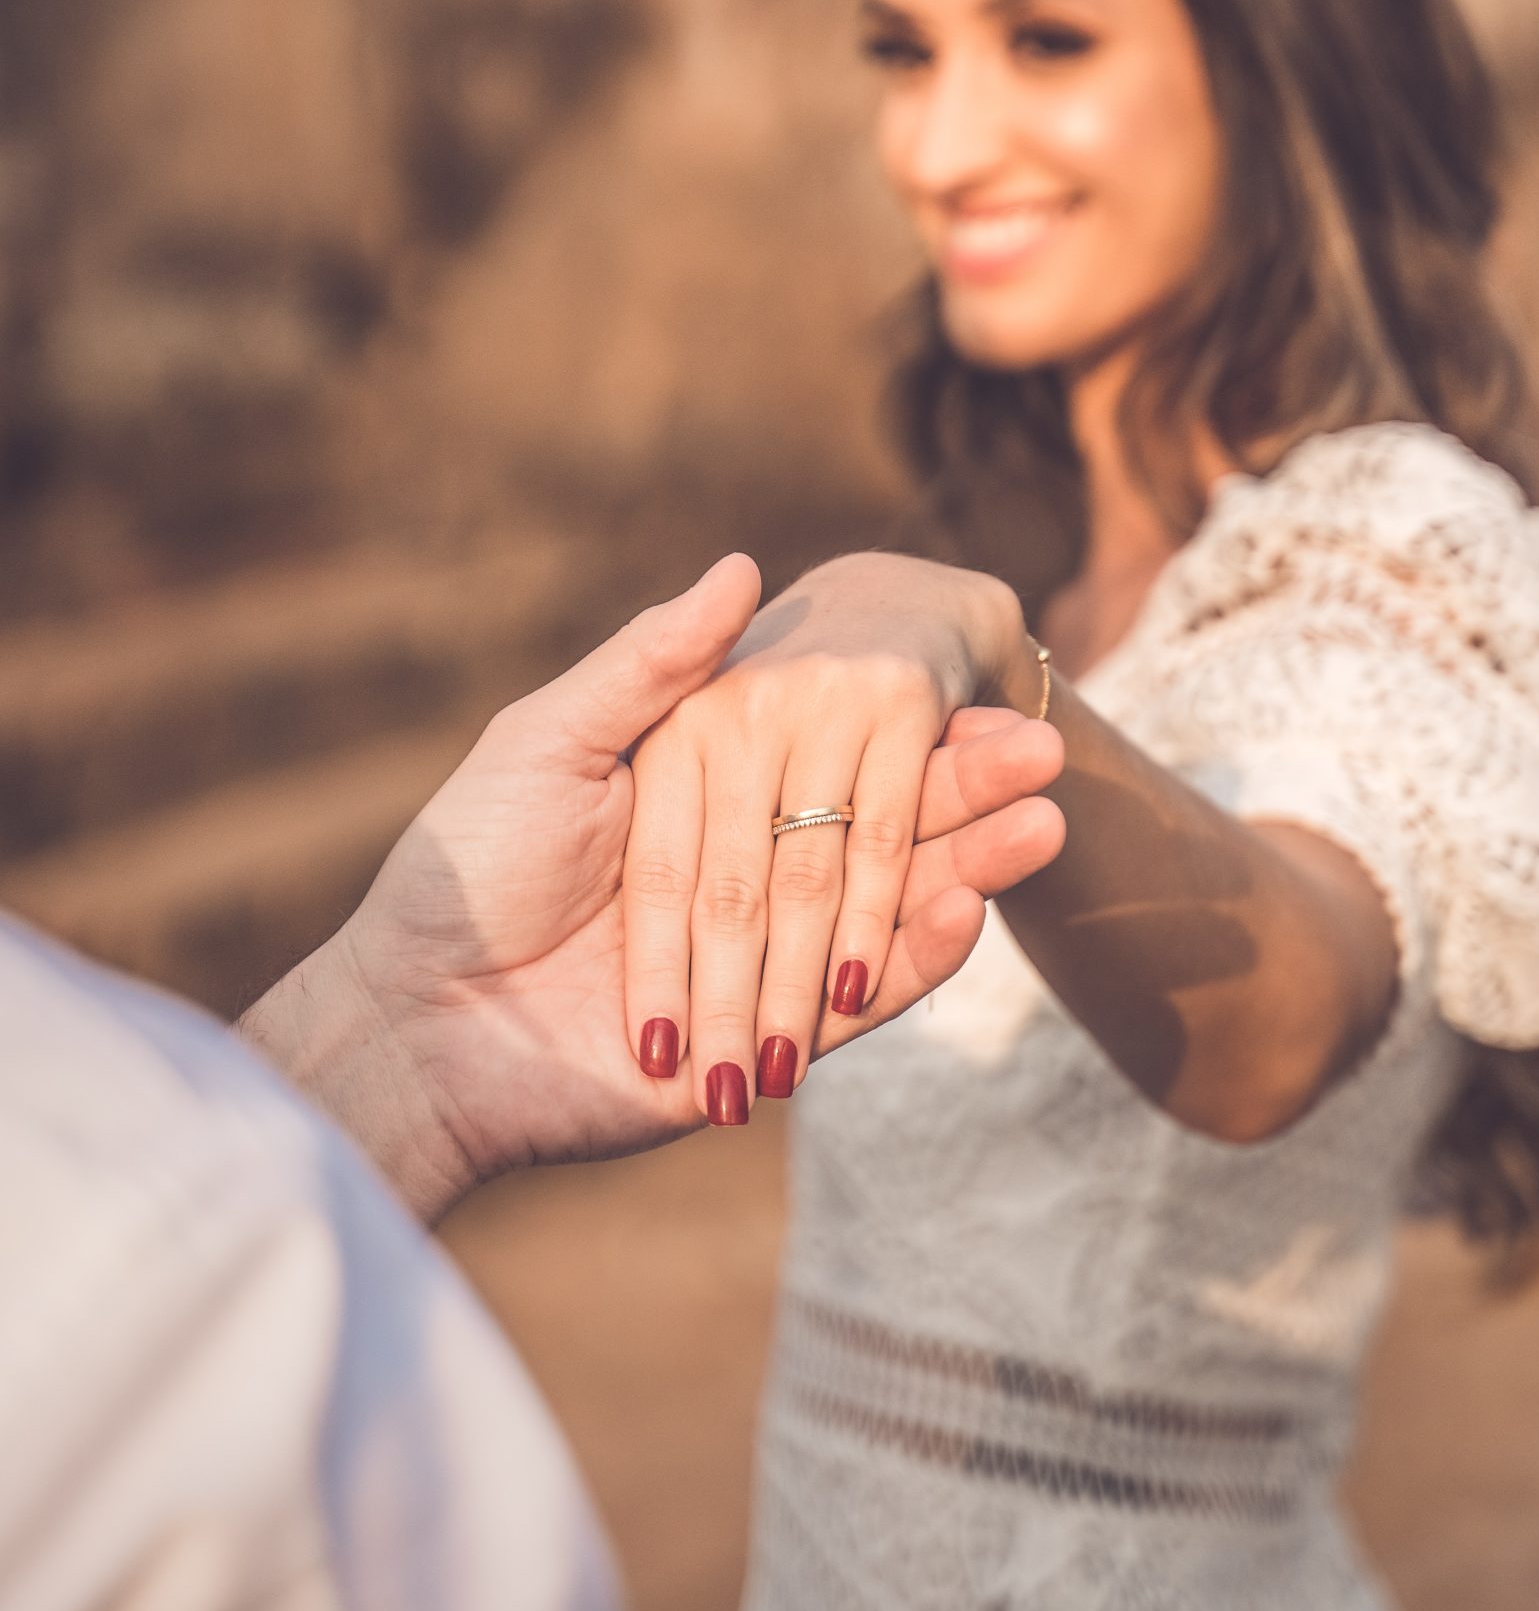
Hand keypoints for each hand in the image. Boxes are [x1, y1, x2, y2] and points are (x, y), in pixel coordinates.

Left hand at [242, 556, 1063, 1219]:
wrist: (417, 1029)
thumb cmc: (466, 867)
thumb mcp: (550, 741)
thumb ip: (651, 665)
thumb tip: (741, 567)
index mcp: (696, 796)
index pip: (824, 756)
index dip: (905, 729)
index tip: (983, 689)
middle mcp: (736, 874)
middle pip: (872, 827)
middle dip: (963, 794)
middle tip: (1049, 749)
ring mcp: (756, 962)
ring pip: (881, 907)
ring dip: (966, 867)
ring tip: (1049, 824)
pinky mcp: (762, 1044)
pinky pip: (857, 1001)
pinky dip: (913, 958)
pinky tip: (972, 909)